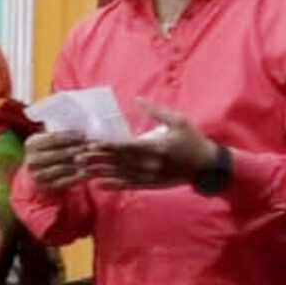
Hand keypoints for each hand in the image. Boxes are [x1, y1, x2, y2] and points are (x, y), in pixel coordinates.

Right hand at [21, 127, 87, 188]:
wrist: (41, 173)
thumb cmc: (50, 151)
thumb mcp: (50, 140)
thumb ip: (61, 135)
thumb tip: (83, 133)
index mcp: (31, 144)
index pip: (53, 138)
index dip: (70, 136)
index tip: (83, 134)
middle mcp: (31, 160)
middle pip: (59, 153)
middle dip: (76, 149)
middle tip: (89, 147)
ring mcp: (37, 175)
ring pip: (63, 167)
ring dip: (78, 162)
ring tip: (89, 158)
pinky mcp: (46, 186)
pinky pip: (65, 181)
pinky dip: (77, 175)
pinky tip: (86, 170)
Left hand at [79, 102, 219, 188]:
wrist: (208, 166)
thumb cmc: (193, 140)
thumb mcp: (179, 121)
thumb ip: (157, 111)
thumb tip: (137, 99)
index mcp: (158, 147)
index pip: (127, 147)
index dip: (108, 147)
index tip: (91, 145)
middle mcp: (152, 164)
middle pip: (119, 162)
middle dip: (98, 159)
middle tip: (77, 157)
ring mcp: (151, 176)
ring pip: (121, 174)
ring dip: (101, 172)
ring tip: (82, 170)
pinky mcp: (151, 184)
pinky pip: (129, 185)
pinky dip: (114, 185)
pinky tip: (99, 185)